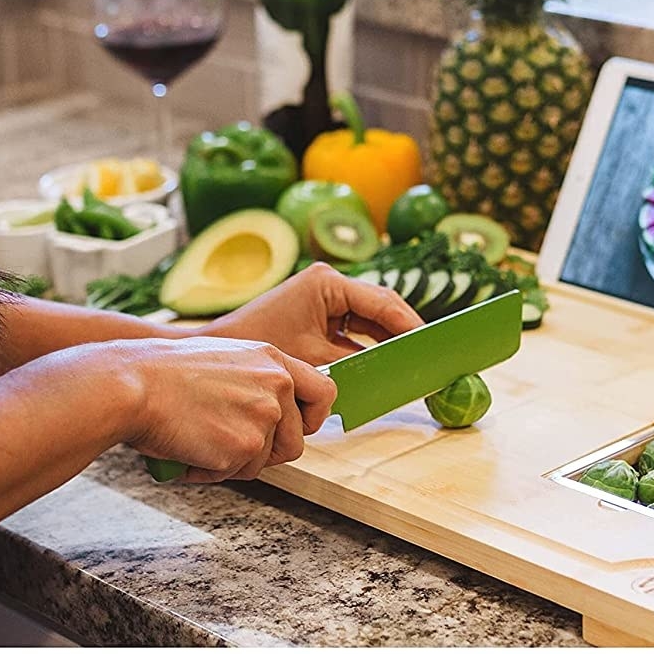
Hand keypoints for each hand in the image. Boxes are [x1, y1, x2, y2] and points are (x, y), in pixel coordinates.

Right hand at [120, 335, 338, 482]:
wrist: (132, 384)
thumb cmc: (162, 374)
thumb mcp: (223, 360)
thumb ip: (255, 383)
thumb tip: (268, 418)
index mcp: (272, 359)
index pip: (323, 392)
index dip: (311, 418)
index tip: (295, 429)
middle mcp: (276, 385)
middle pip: (294, 442)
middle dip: (266, 454)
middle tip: (232, 448)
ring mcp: (263, 417)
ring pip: (264, 462)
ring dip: (235, 463)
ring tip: (199, 442)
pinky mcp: (244, 446)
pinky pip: (237, 473)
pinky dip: (212, 472)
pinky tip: (188, 452)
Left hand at [205, 263, 422, 364]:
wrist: (223, 350)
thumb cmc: (263, 349)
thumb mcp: (316, 361)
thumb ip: (359, 362)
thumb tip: (394, 370)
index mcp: (328, 283)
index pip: (382, 301)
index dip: (409, 324)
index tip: (430, 345)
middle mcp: (328, 283)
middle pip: (380, 307)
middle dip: (402, 332)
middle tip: (427, 355)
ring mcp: (323, 298)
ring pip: (369, 319)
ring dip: (386, 341)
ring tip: (409, 362)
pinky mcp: (317, 314)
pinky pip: (352, 330)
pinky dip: (366, 347)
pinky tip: (382, 365)